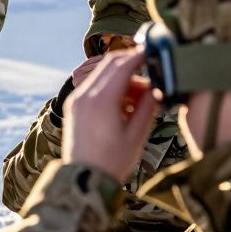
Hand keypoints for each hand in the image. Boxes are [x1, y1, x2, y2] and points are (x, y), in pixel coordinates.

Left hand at [62, 49, 158, 182]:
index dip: (139, 56)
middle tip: (151, 71)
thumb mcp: (137, 134)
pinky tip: (125, 104)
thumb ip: (148, 106)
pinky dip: (110, 87)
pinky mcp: (74, 106)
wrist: (84, 180)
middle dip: (131, 64)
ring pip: (102, 75)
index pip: (122, 66)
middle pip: (109, 65)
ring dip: (122, 77)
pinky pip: (93, 86)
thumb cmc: (113, 161)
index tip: (153, 52)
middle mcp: (85, 96)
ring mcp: (76, 100)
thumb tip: (156, 87)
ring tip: (141, 98)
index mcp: (101, 101)